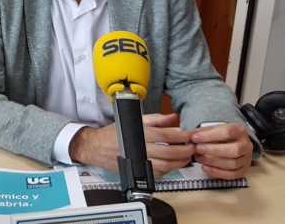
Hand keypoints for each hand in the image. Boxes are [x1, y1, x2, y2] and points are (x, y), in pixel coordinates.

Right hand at [70, 113, 193, 177]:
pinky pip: (159, 173)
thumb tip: (173, 117)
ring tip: (187, 157)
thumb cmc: (113, 134)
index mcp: (141, 134)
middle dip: (185, 151)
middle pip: (170, 152)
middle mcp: (141, 149)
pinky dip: (170, 169)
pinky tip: (173, 163)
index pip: (168, 135)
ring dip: (180, 162)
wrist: (96, 147)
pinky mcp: (139, 171)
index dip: (183, 136)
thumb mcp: (134, 120)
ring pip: (167, 165)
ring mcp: (140, 162)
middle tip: (193, 147)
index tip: (190, 135)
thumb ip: (155, 119)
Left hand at [190, 123, 252, 179]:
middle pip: (233, 150)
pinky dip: (217, 173)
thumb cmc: (221, 135)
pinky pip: (232, 174)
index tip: (195, 138)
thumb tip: (189, 135)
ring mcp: (246, 159)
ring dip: (212, 162)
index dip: (209, 136)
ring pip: (233, 163)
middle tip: (197, 149)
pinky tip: (205, 168)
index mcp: (239, 131)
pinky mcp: (243, 170)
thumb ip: (202, 131)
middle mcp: (246, 145)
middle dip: (213, 150)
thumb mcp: (213, 129)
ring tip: (198, 158)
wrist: (234, 142)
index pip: (227, 132)